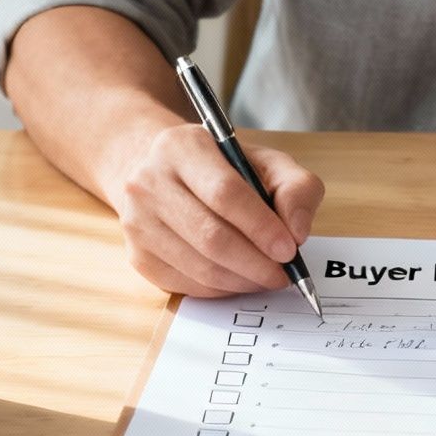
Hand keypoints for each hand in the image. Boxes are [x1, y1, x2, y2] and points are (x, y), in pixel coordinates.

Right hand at [108, 123, 324, 296]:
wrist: (162, 175)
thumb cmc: (221, 170)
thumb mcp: (265, 162)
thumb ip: (295, 188)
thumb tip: (298, 232)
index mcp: (182, 146)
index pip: (224, 193)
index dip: (261, 226)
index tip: (289, 249)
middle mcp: (148, 182)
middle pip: (211, 236)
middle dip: (256, 263)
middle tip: (284, 274)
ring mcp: (137, 222)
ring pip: (200, 267)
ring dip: (243, 281)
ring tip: (267, 276)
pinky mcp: (138, 256)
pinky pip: (188, 284)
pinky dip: (222, 289)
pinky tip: (240, 278)